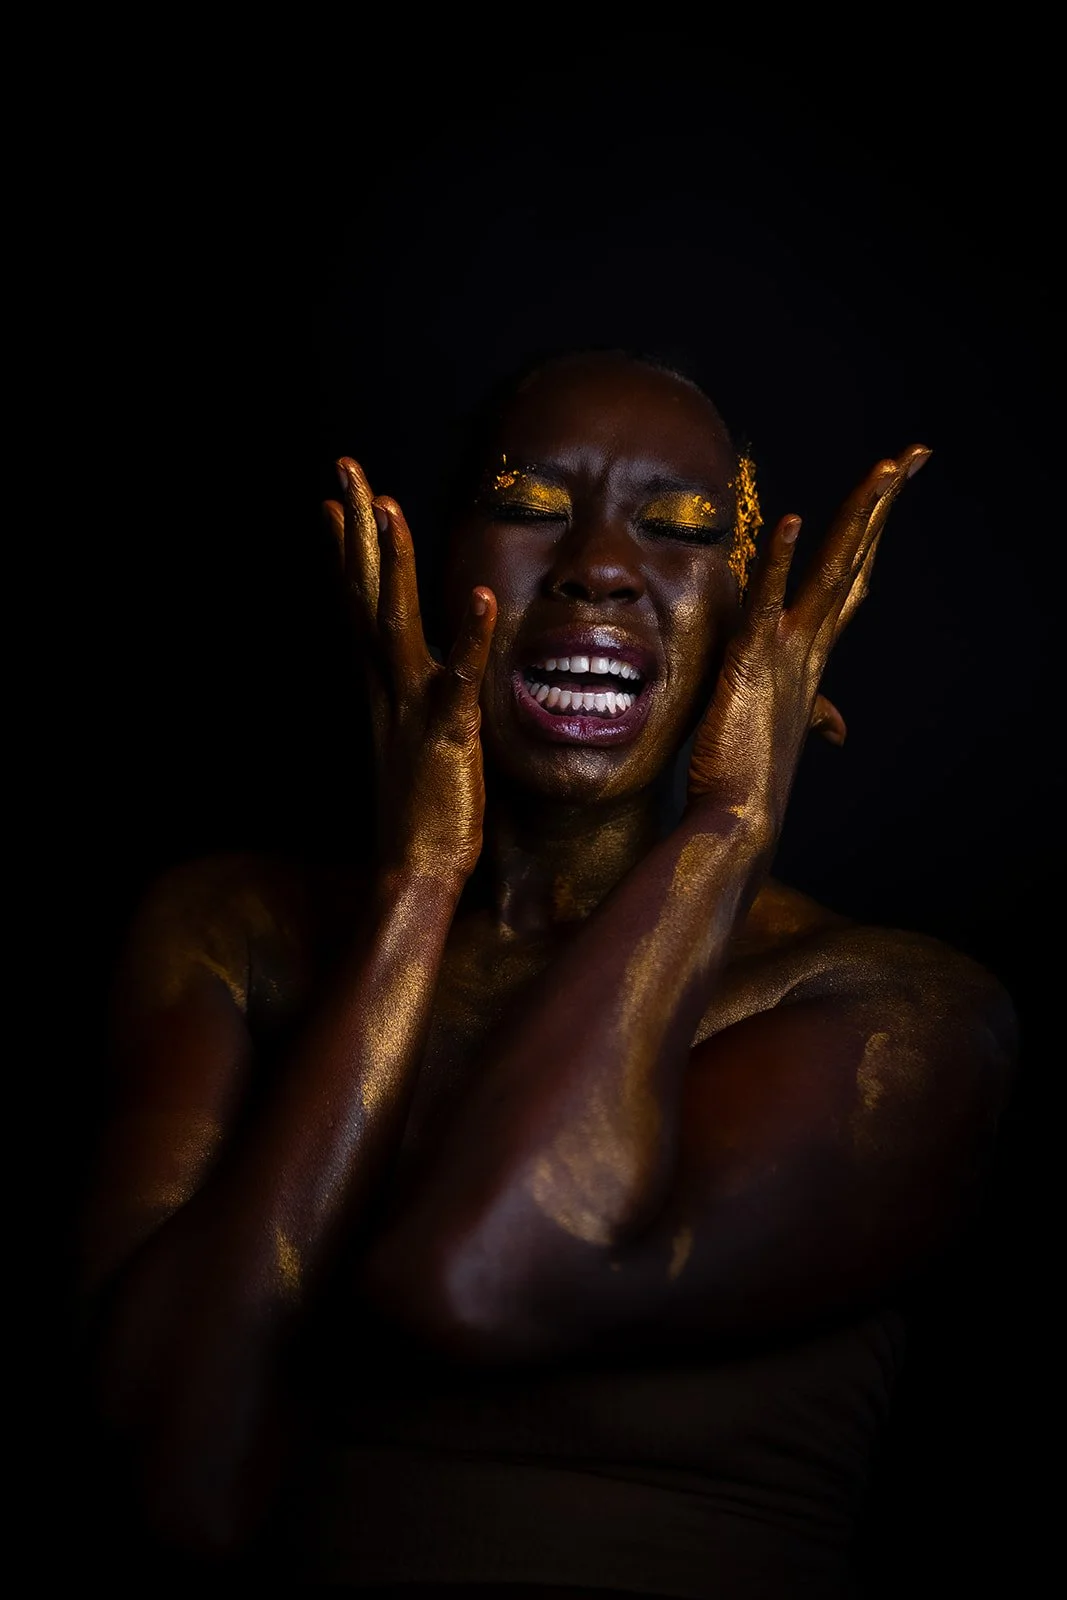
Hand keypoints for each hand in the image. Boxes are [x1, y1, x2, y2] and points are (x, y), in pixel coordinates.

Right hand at [325, 458, 496, 883]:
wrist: (412, 874)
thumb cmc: (421, 815)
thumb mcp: (412, 742)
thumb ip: (414, 701)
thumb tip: (422, 674)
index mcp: (381, 689)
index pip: (355, 605)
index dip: (344, 553)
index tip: (330, 502)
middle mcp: (387, 689)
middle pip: (364, 594)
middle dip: (356, 527)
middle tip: (344, 466)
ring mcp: (412, 709)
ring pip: (395, 623)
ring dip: (392, 564)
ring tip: (389, 508)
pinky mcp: (446, 735)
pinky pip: (457, 679)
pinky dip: (466, 637)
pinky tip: (482, 597)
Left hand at [686, 445, 931, 837]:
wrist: (741, 817)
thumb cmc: (750, 777)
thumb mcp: (783, 731)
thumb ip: (812, 714)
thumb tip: (837, 727)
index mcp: (812, 656)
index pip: (850, 582)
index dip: (870, 535)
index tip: (888, 493)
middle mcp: (811, 647)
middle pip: (855, 561)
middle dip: (882, 505)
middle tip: (911, 454)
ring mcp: (788, 651)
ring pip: (831, 570)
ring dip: (857, 517)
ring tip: (883, 469)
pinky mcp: (754, 658)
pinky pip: (769, 599)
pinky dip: (779, 561)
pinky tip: (791, 520)